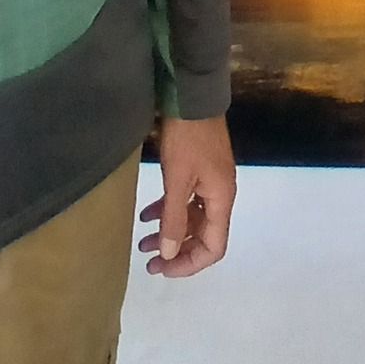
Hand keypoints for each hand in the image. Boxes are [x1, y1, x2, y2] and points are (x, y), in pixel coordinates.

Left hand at [137, 115, 234, 277]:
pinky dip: (169, 210)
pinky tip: (147, 213)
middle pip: (203, 236)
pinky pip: (187, 200)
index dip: (189, 264)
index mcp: (221, 200)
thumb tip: (170, 254)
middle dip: (176, 251)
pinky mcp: (200, 169)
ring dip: (170, 231)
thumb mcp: (177, 180)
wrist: (193, 95)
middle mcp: (220, 195)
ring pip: (192, 218)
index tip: (162, 268)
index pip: (213, 248)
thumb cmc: (187, 139)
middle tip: (148, 261)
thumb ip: (174, 218)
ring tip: (143, 240)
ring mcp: (211, 181)